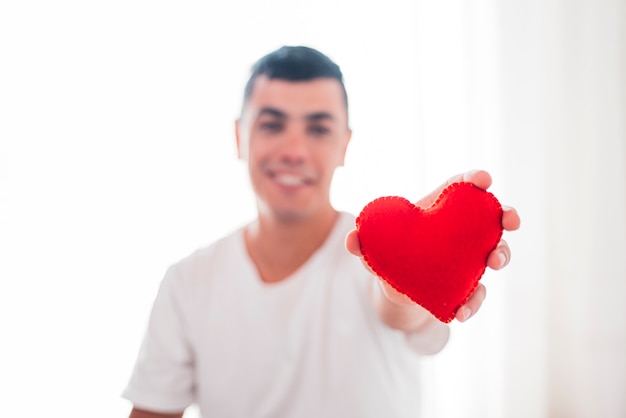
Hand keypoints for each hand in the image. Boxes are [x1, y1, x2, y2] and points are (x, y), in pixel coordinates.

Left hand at [346, 169, 520, 321]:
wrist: (394, 289)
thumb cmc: (388, 254)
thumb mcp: (374, 248)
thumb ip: (364, 242)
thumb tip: (352, 239)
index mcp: (441, 209)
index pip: (463, 187)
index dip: (475, 179)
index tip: (483, 179)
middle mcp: (462, 231)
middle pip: (492, 217)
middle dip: (505, 215)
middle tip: (510, 220)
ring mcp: (469, 258)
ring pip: (496, 251)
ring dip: (502, 254)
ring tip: (495, 261)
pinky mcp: (466, 286)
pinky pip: (477, 292)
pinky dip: (474, 302)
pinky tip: (463, 311)